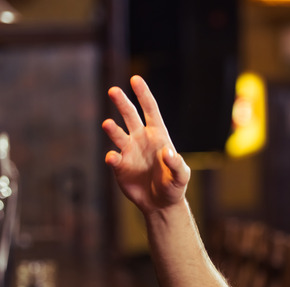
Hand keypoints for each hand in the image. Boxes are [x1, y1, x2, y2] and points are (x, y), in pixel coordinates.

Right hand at [102, 75, 190, 214]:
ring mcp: (129, 151)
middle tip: (113, 90)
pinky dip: (112, 157)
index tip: (135, 79)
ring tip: (108, 124)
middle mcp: (141, 139)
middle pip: (130, 116)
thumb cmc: (174, 186)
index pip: (150, 110)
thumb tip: (167, 152)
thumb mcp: (181, 176)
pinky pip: (113, 158)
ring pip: (118, 135)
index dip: (143, 94)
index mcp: (158, 135)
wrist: (160, 204)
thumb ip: (177, 164)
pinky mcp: (120, 166)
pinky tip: (113, 158)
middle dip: (122, 103)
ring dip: (112, 129)